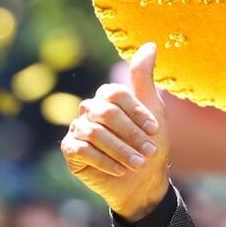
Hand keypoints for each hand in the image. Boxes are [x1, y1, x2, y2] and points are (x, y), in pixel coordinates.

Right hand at [60, 42, 170, 219]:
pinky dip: (104, 161)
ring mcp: (78, 128)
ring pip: (94, 133)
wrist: (142, 182)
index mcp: (108, 96)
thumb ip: (145, 79)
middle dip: (130, 134)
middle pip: (106, 113)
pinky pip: (81, 150)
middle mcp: (90, 109)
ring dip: (120, 150)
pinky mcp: (70, 150)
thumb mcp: (154, 111)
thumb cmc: (150, 145)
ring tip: (137, 163)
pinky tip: (119, 170)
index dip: (136, 112)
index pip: (116, 94)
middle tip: (148, 151)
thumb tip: (150, 44)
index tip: (155, 129)